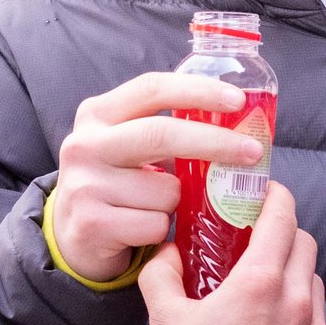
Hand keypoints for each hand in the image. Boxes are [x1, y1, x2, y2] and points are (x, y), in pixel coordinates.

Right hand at [51, 73, 262, 282]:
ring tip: (157, 206)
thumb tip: (234, 131)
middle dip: (215, 142)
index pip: (152, 89)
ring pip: (166, 190)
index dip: (198, 91)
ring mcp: (84, 185)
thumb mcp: (129, 147)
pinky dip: (161, 230)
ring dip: (178, 202)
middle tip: (252, 152)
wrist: (73, 236)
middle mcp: (84, 144)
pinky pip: (155, 225)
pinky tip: (142, 229)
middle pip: (161, 134)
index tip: (237, 100)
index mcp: (97, 114)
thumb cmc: (117, 184)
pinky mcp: (92, 224)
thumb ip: (167, 132)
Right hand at [140, 183, 325, 324]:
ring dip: (294, 274)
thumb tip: (167, 253)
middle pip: (304, 243)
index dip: (273, 196)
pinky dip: (301, 314)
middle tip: (257, 238)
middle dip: (284, 233)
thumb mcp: (167, 321)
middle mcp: (297, 300)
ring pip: (314, 281)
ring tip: (264, 288)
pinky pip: (319, 322)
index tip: (262, 193)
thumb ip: (163, 276)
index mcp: (260, 281)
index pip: (282, 216)